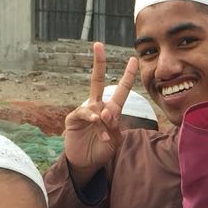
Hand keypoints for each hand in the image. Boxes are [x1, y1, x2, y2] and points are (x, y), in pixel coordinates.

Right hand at [61, 44, 139, 185]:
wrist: (86, 163)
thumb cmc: (103, 150)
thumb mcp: (116, 139)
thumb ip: (114, 125)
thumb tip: (106, 112)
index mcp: (111, 109)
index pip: (121, 89)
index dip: (127, 75)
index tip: (134, 59)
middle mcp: (98, 106)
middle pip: (97, 80)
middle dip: (98, 62)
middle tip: (98, 44)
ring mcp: (85, 111)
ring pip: (96, 106)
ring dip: (103, 120)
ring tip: (106, 133)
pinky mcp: (73, 119)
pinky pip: (85, 114)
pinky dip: (94, 121)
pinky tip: (99, 128)